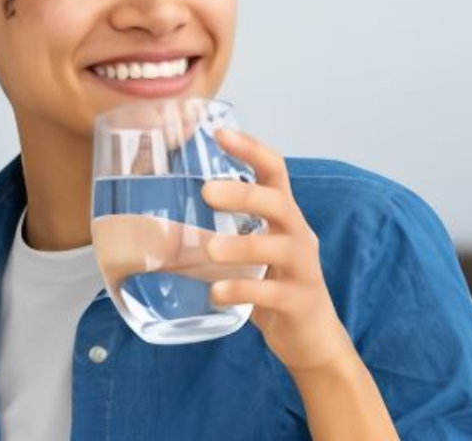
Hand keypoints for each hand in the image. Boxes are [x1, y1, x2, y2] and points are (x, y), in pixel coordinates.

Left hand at [202, 128, 351, 374]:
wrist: (311, 337)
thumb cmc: (272, 285)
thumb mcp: (252, 252)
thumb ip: (221, 233)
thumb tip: (160, 222)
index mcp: (285, 216)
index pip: (275, 170)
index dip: (251, 149)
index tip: (219, 133)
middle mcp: (298, 235)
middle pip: (278, 202)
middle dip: (244, 194)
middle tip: (206, 192)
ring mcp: (303, 268)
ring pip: (278, 247)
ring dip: (242, 246)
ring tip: (209, 249)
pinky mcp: (299, 301)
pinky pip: (271, 294)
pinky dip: (242, 292)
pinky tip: (216, 294)